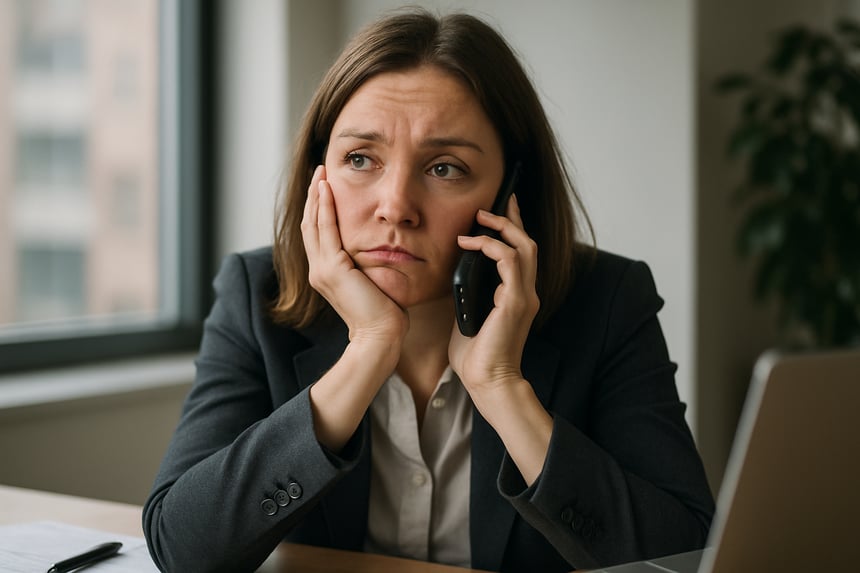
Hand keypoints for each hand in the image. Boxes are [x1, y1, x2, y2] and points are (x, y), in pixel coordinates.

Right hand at [301, 165, 407, 345]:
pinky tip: (327, 189)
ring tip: (320, 173)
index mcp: (326, 273)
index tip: (324, 187)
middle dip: (314, 196)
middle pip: (310, 224)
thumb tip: (381, 249)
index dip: (318, 209)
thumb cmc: (384, 314)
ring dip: (317, 195)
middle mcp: (319, 270)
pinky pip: (326, 229)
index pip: (318, 234)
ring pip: (313, 223)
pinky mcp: (332, 268)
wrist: (380, 336)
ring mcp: (322, 269)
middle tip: (319, 172)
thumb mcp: (373, 281)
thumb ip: (368, 265)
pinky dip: (325, 207)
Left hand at [448, 193, 539, 400]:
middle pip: (527, 243)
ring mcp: (524, 296)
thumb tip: (454, 273)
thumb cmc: (476, 356)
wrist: (487, 382)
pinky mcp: (515, 302)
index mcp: (516, 296)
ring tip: (479, 219)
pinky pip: (510, 262)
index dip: (511, 228)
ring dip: (501, 228)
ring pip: (523, 247)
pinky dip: (492, 247)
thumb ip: (468, 294)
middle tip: (490, 205)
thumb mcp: (467, 315)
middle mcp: (525, 293)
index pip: (520, 254)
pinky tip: (471, 244)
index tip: (498, 209)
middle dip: (510, 219)